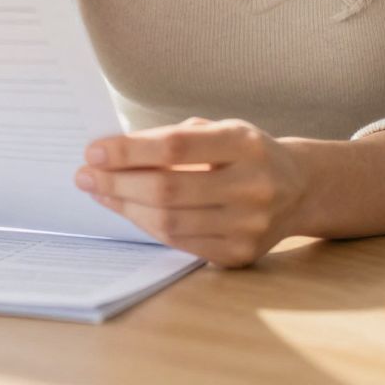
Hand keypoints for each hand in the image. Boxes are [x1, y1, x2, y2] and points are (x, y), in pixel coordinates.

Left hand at [76, 117, 306, 267]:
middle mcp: (253, 186)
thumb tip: (112, 154)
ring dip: (125, 207)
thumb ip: (173, 138)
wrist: (299, 189)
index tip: (94, 151)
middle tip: (85, 175)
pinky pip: (180, 243)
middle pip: (168, 189)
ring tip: (100, 192)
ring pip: (169, 222)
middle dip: (117, 182)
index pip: (176, 147)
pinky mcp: (239, 254)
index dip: (130, 151)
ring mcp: (249, 226)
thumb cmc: (246, 153)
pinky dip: (148, 226)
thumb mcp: (221, 130)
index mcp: (245, 144)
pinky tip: (129, 210)